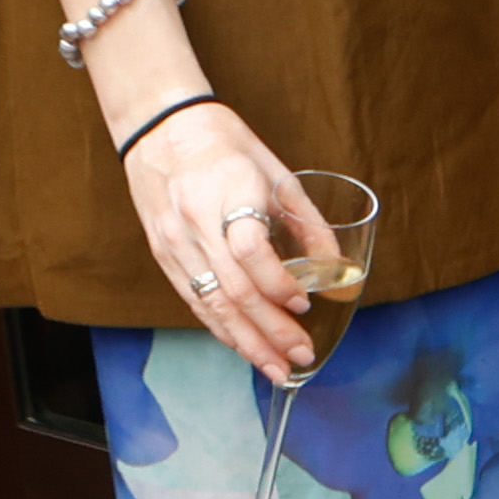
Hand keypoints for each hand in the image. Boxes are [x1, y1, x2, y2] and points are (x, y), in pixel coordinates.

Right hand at [124, 102, 327, 381]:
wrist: (162, 130)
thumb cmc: (226, 147)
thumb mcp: (277, 172)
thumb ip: (307, 222)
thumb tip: (336, 269)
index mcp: (228, 193)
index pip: (251, 252)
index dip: (279, 284)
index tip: (304, 304)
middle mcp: (196, 222)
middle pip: (233, 290)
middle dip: (269, 331)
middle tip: (300, 357)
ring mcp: (174, 243)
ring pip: (210, 304)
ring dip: (246, 342)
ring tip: (276, 368)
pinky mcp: (162, 256)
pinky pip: (194, 301)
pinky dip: (221, 328)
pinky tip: (244, 347)